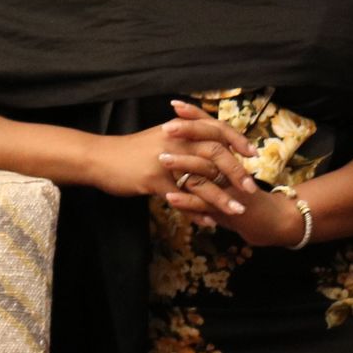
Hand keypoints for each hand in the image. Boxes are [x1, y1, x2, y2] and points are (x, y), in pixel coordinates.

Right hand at [83, 100, 257, 203]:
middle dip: (236, 172)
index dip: (237, 141)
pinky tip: (209, 222)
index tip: (253, 154)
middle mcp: (176, 141)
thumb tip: (211, 144)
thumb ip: (186, 138)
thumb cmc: (131, 150)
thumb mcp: (161, 137)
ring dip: (222, 197)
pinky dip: (197, 212)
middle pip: (216, 153)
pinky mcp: (153, 180)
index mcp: (180, 129)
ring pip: (201, 179)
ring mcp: (165, 161)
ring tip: (238, 210)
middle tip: (250, 189)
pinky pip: (181, 198)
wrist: (99, 157)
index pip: (216, 130)